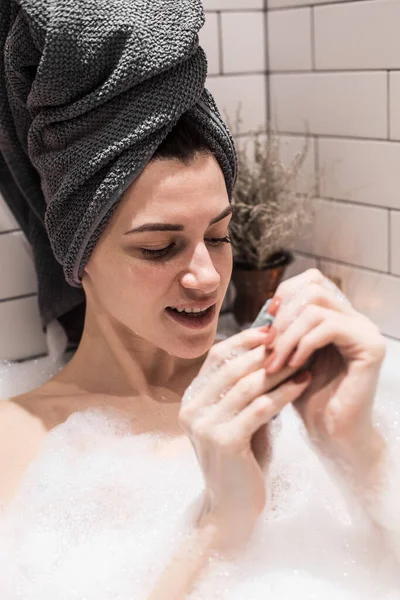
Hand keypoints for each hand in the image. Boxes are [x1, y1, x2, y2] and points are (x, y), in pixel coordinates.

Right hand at [179, 327, 311, 550]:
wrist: (232, 509)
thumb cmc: (242, 460)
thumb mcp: (239, 417)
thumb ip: (245, 388)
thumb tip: (270, 350)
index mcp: (192, 400)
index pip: (216, 356)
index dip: (244, 340)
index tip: (273, 330)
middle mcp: (192, 409)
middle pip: (231, 366)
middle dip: (265, 352)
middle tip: (294, 340)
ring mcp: (205, 426)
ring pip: (246, 385)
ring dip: (278, 370)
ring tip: (304, 360)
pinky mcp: (224, 442)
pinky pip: (259, 408)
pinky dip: (283, 393)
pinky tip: (303, 384)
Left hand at [264, 269, 386, 487]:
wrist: (331, 434)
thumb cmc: (308, 399)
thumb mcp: (288, 355)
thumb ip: (283, 329)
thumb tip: (267, 306)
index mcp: (337, 316)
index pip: (311, 280)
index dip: (284, 294)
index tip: (265, 322)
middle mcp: (354, 319)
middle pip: (312, 287)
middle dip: (282, 317)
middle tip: (266, 346)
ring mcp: (364, 330)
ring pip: (315, 307)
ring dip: (287, 335)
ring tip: (274, 363)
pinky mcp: (370, 346)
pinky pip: (329, 327)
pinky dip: (303, 344)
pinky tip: (293, 365)